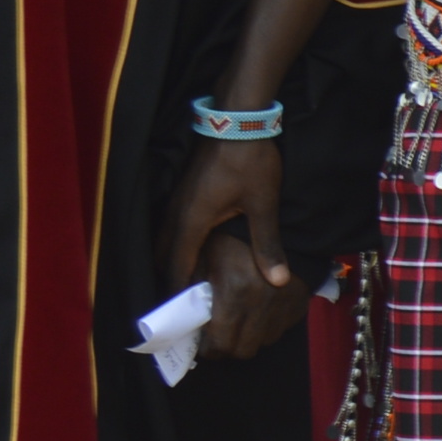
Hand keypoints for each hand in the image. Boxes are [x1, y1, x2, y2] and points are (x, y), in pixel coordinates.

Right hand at [163, 136, 286, 303]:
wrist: (238, 121)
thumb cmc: (250, 162)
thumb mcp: (263, 205)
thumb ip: (266, 244)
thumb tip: (277, 280)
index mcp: (191, 222)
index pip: (176, 268)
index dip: (178, 294)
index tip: (183, 319)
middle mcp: (176, 216)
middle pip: (164, 259)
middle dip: (174, 284)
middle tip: (189, 309)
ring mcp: (176, 203)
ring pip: (165, 244)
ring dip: (175, 265)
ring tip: (193, 289)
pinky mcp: (183, 195)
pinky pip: (172, 230)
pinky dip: (178, 248)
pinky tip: (196, 256)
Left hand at [196, 220, 305, 360]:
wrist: (281, 224)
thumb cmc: (233, 238)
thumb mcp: (203, 257)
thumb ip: (189, 289)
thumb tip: (179, 318)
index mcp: (235, 292)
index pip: (218, 343)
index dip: (207, 348)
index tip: (201, 341)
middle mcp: (262, 305)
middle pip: (242, 351)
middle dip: (227, 347)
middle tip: (218, 334)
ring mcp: (284, 307)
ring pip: (262, 343)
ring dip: (249, 337)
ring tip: (240, 319)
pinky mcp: (299, 306)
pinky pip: (279, 330)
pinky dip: (267, 326)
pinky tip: (259, 310)